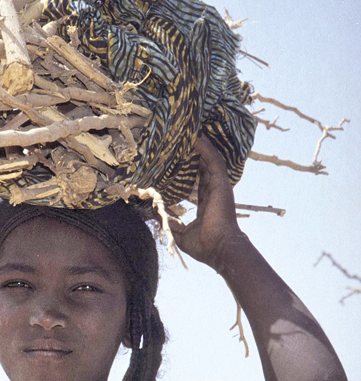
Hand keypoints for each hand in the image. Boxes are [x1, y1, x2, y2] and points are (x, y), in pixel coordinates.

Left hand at [169, 134, 246, 270]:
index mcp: (207, 205)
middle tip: (183, 142)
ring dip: (201, 147)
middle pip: (204, 169)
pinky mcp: (221, 184)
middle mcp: (214, 193)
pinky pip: (214, 162)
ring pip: (210, 161)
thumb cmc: (204, 245)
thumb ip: (171, 223)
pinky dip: (207, 149)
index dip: (190, 173)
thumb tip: (159, 216)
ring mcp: (219, 188)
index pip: (198, 184)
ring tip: (191, 133)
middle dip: (195, 156)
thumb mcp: (181, 234)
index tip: (180, 163)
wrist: (219, 248)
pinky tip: (198, 138)